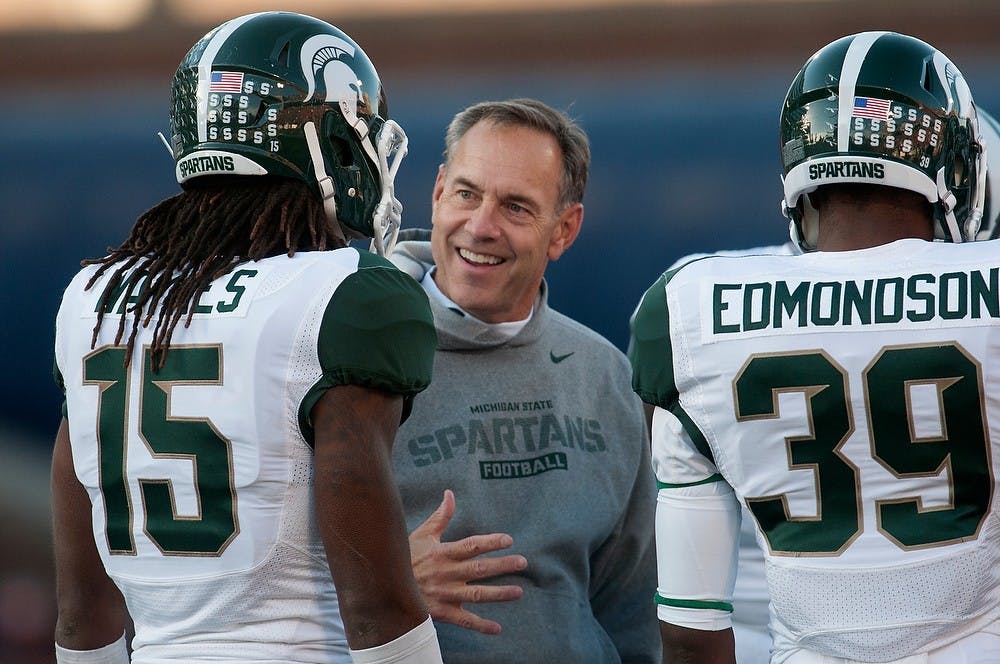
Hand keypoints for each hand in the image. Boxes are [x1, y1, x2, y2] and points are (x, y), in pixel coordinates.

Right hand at [409, 489, 526, 634]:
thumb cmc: (407, 558)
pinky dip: (481, 626)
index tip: (508, 540)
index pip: (471, 546)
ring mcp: (445, 594)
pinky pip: (464, 620)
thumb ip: (441, 517)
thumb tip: (450, 494)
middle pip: (479, 569)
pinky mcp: (442, 612)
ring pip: (476, 595)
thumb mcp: (422, 535)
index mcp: (443, 553)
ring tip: (518, 591)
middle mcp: (446, 574)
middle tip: (522, 562)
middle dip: (502, 565)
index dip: (490, 542)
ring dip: (499, 594)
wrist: (386, 587)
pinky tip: (497, 629)